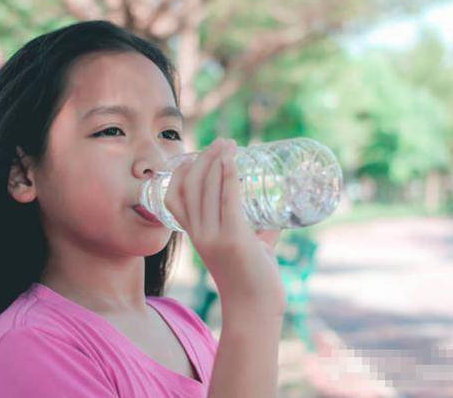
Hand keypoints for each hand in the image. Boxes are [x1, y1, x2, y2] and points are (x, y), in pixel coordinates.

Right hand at [164, 137, 286, 314]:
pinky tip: (233, 159)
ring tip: (228, 144)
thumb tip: (278, 216)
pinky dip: (228, 175)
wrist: (256, 310)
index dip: (182, 172)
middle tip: (224, 143)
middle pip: (191, 185)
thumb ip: (261, 232)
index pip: (174, 197)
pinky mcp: (233, 238)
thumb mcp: (251, 249)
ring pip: (205, 188)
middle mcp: (198, 234)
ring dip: (216, 160)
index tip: (197, 154)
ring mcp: (214, 236)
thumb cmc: (254, 281)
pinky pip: (226, 199)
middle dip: (204, 157)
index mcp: (195, 236)